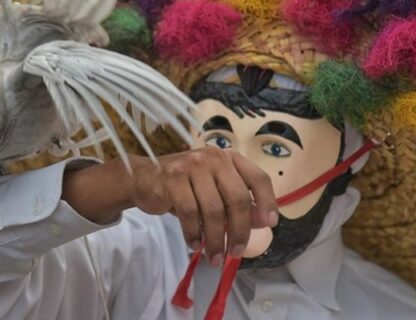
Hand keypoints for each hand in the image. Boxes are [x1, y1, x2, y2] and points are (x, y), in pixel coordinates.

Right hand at [127, 147, 277, 265]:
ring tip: (214, 256)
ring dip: (215, 239)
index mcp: (229, 158)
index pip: (257, 178)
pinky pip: (190, 213)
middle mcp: (213, 158)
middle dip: (239, 230)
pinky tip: (195, 243)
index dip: (267, 201)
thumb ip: (239, 203)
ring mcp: (191, 166)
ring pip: (213, 210)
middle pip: (236, 198)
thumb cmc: (185, 187)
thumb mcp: (215, 191)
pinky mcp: (172, 179)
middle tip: (236, 252)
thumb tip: (265, 221)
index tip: (270, 224)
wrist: (144, 179)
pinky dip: (194, 234)